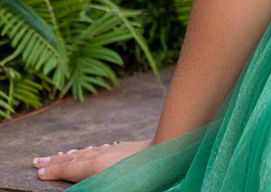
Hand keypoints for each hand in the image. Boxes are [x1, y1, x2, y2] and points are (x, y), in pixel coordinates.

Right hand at [33, 138, 151, 182]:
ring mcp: (114, 149)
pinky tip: (93, 149)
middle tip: (38, 160)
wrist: (168, 149)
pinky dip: (92, 150)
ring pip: (88, 151)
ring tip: (60, 155)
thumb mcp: (113, 187)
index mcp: (96, 167)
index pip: (69, 169)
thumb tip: (80, 183)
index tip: (39, 171)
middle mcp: (102, 155)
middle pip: (74, 158)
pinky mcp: (126, 147)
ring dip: (71, 154)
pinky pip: (102, 148)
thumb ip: (92, 184)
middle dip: (56, 160)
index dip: (53, 171)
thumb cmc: (142, 176)